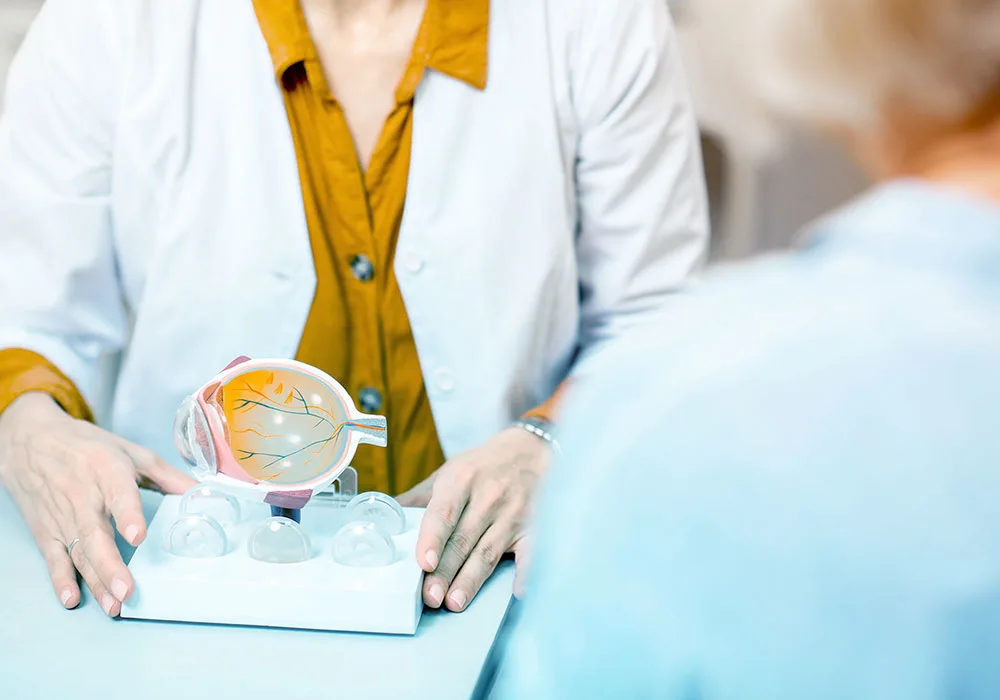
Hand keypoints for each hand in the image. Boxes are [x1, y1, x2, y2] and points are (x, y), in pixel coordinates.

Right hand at [0, 392, 195, 615]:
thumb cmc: (87, 446)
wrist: (29, 440)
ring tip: (114, 605)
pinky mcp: (46, 530)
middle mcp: (83, 495)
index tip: (137, 536)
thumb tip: (201, 492)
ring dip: (95, 581)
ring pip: (79, 552)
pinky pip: (53, 558)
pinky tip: (72, 598)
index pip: (118, 494)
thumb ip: (167, 475)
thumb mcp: (130, 451)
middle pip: (96, 534)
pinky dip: (60, 580)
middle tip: (128, 591)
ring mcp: (62, 516)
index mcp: (107, 470)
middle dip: (111, 566)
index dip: (127, 515)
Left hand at [397, 427, 549, 611]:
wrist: (534, 449)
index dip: (433, 538)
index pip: (444, 512)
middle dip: (445, 571)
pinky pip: (530, 553)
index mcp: (462, 479)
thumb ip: (420, 497)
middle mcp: (489, 496)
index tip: (424, 562)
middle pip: (463, 540)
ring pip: (488, 552)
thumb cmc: (484, 465)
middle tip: (429, 598)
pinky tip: (517, 591)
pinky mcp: (535, 527)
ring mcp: (514, 513)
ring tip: (454, 602)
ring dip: (471, 580)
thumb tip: (381, 517)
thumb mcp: (450, 471)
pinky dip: (525, 572)